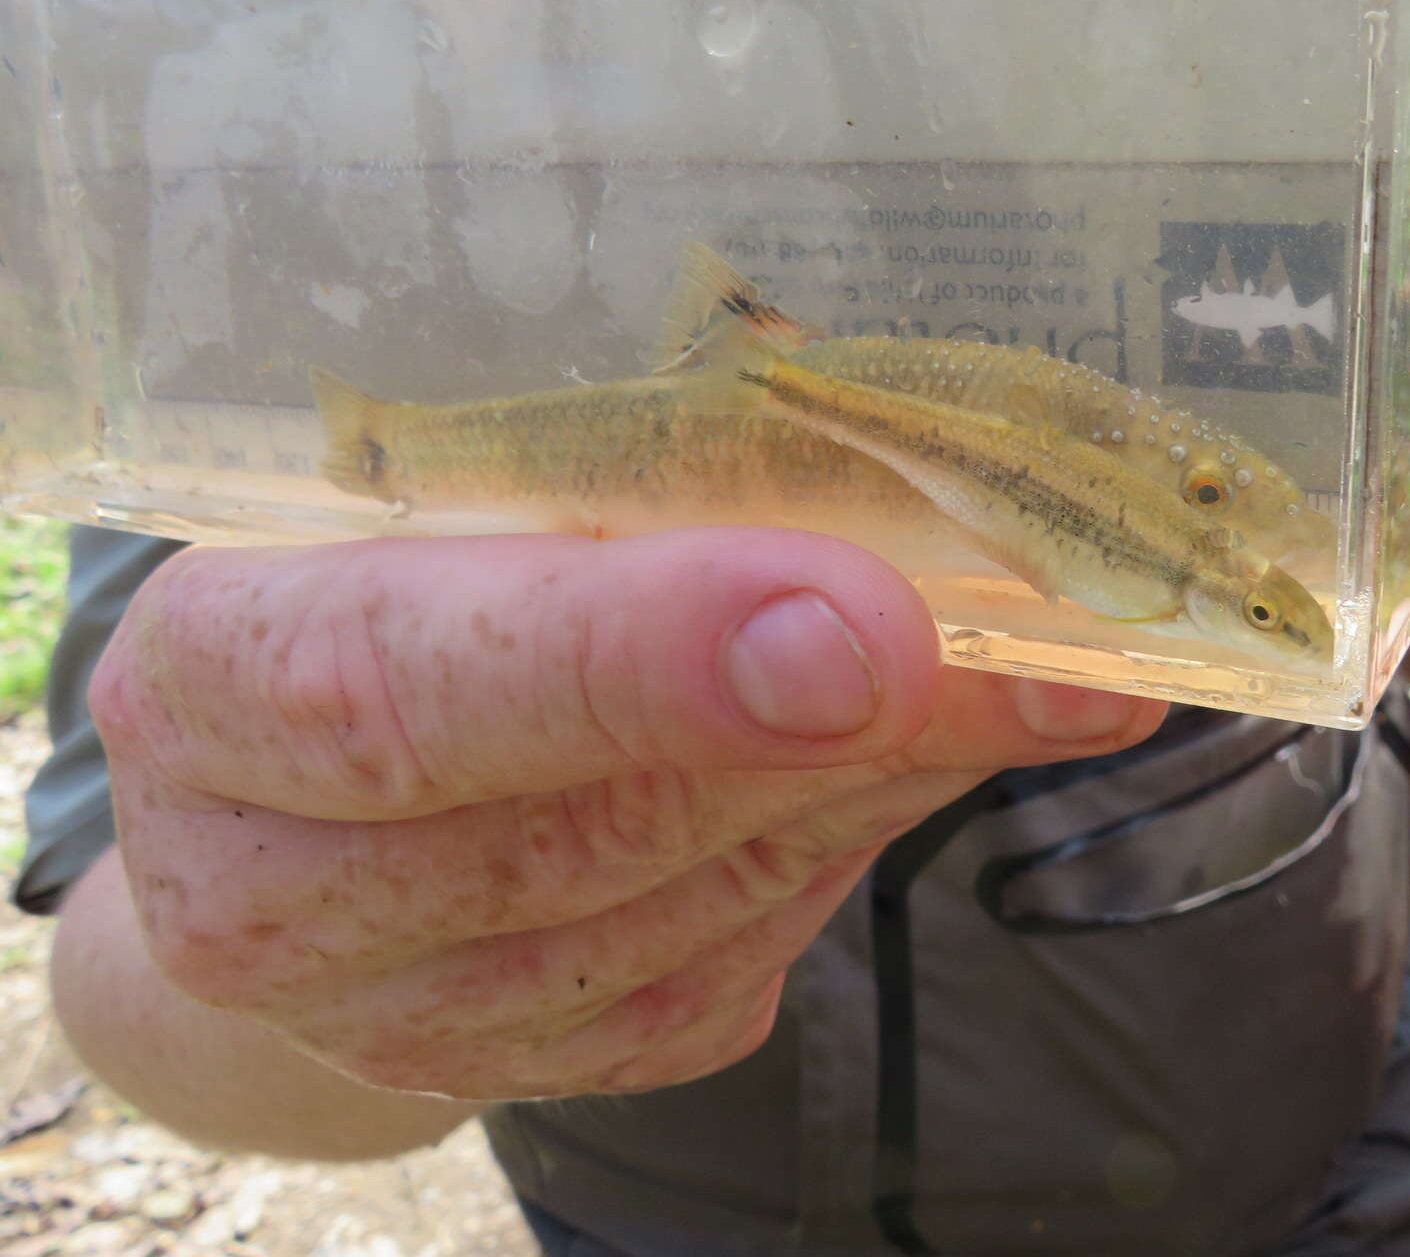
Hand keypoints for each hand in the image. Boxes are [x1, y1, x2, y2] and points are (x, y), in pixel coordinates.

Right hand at [88, 529, 1161, 1101]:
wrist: (303, 810)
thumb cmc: (380, 597)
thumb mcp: (432, 508)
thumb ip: (599, 503)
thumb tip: (874, 490)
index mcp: (209, 689)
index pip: (405, 685)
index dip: (635, 659)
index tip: (857, 633)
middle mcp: (274, 891)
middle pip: (593, 819)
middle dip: (854, 730)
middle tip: (1055, 658)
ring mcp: (412, 1013)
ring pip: (699, 900)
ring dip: (895, 777)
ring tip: (1048, 678)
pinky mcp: (544, 1063)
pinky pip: (739, 956)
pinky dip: (860, 837)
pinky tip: (934, 746)